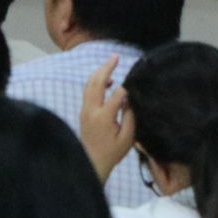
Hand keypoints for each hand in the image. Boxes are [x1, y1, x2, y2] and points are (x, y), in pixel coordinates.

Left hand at [79, 54, 134, 181]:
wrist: (91, 160)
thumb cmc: (112, 152)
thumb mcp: (127, 138)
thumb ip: (129, 117)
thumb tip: (129, 99)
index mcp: (103, 117)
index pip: (115, 95)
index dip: (125, 88)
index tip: (134, 84)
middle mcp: (91, 109)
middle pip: (96, 83)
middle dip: (105, 68)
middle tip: (115, 56)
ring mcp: (85, 108)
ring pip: (89, 84)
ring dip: (99, 73)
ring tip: (111, 64)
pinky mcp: (83, 110)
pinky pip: (88, 90)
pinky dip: (95, 81)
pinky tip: (107, 81)